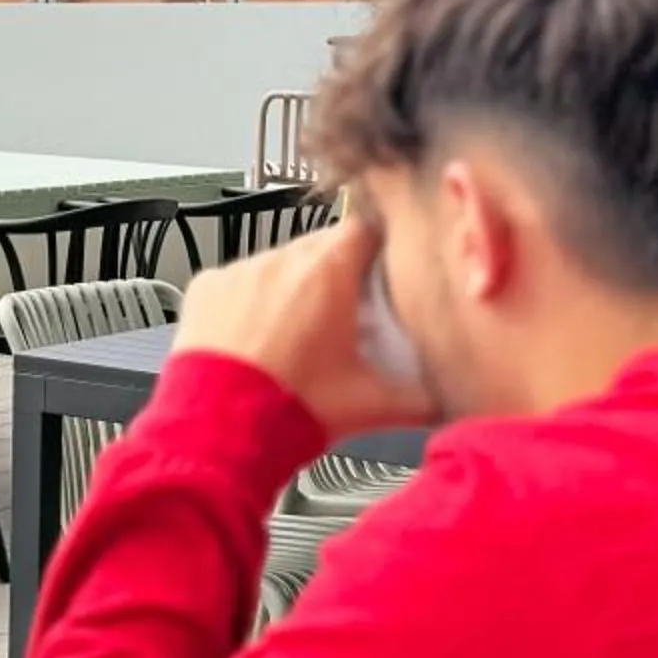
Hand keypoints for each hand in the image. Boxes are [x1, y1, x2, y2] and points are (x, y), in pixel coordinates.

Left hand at [173, 218, 430, 435]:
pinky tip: (256, 340)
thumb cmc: (291, 409)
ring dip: (291, 290)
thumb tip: (450, 400)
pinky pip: (237, 283)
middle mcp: (282, 259)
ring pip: (278, 266)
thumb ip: (422, 398)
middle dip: (336, 276)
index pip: (368, 228)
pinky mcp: (207, 287)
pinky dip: (248, 304)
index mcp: (330, 272)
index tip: (386, 269)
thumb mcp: (371, 404)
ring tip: (296, 336)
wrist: (220, 429)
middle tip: (344, 318)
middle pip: (322, 248)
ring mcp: (240, 270)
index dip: (381, 247)